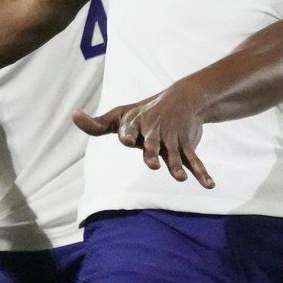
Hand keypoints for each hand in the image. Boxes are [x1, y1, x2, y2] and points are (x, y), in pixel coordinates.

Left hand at [72, 84, 214, 188]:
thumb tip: (74, 115)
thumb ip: (98, 124)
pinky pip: (194, 159)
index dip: (128, 134)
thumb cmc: (144, 112)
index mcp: (136, 124)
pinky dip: (201, 172)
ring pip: (174, 153)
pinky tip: (208, 184)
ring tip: (181, 178)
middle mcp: (154, 131)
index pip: (129, 130)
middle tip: (153, 164)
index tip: (127, 139)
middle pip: (152, 143)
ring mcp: (172, 138)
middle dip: (152, 152)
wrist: (183, 98)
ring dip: (177, 166)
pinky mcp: (187, 144)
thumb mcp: (120, 116)